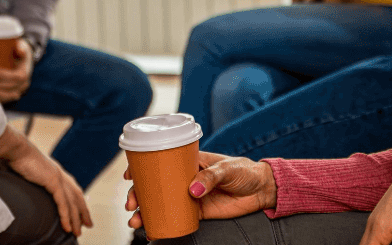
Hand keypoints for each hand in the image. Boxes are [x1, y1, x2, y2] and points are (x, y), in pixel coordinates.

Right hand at [0, 126, 92, 235]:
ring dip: (76, 218)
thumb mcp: (17, 172)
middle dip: (82, 211)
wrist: (13, 147)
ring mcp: (57, 176)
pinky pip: (63, 203)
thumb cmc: (11, 157)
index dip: (76, 199)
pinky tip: (68, 227)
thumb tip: (10, 187)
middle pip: (76, 195)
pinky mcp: (53, 181)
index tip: (80, 210)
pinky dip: (66, 216)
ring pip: (72, 202)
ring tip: (78, 232)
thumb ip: (19, 181)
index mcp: (52, 169)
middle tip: (87, 224)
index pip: (69, 187)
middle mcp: (58, 172)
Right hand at [125, 152, 276, 228]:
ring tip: (135, 221)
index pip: (160, 161)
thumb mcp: (228, 169)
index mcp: (189, 161)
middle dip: (138, 194)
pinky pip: (175, 217)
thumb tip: (192, 190)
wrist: (261, 190)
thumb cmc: (244, 171)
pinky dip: (162, 224)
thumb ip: (211, 177)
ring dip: (145, 212)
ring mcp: (189, 195)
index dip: (141, 167)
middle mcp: (185, 178)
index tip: (129, 175)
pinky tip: (151, 230)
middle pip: (155, 185)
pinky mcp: (197, 212)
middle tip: (131, 203)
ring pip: (161, 203)